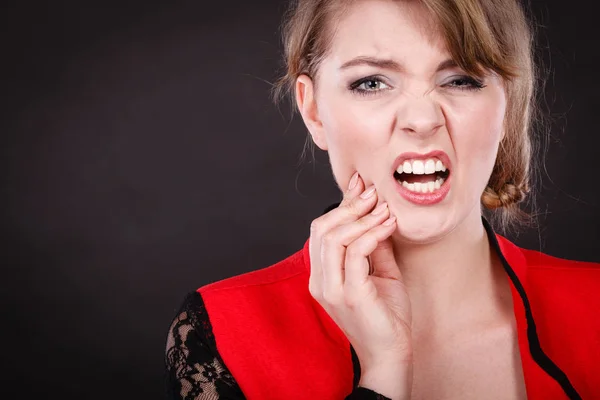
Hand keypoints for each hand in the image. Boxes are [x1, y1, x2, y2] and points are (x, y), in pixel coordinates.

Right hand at [308, 172, 412, 398]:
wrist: (392, 355)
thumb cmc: (386, 316)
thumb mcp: (379, 273)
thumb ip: (373, 245)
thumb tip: (377, 212)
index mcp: (322, 276)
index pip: (322, 231)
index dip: (340, 205)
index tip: (360, 184)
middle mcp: (320, 281)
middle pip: (322, 229)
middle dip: (349, 206)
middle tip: (374, 193)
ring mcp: (332, 289)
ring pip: (334, 237)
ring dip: (361, 217)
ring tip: (384, 208)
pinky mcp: (349, 295)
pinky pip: (355, 253)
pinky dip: (372, 233)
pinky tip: (388, 225)